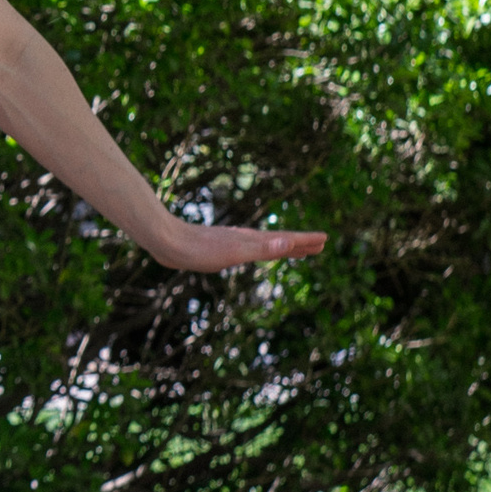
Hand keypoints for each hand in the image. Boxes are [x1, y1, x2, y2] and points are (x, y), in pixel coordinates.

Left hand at [145, 217, 326, 271]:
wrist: (165, 241)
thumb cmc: (199, 250)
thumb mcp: (235, 253)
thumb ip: (263, 248)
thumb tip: (290, 240)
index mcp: (251, 240)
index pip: (285, 240)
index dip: (305, 241)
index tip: (325, 239)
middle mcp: (244, 239)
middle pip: (278, 241)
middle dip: (298, 243)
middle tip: (319, 244)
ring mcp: (230, 242)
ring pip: (262, 244)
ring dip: (280, 246)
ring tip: (292, 248)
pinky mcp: (216, 248)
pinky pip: (246, 249)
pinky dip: (258, 250)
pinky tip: (250, 252)